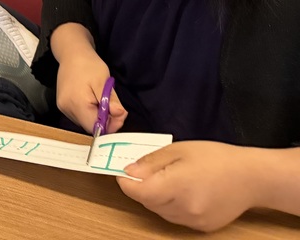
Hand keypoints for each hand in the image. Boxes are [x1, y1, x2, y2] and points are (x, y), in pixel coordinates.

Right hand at [55, 50, 126, 132]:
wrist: (72, 53)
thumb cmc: (88, 65)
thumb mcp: (104, 81)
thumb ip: (111, 101)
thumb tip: (119, 116)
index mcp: (77, 103)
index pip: (95, 127)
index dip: (109, 125)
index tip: (119, 115)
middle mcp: (67, 108)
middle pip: (89, 126)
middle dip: (103, 120)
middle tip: (112, 106)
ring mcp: (62, 107)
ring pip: (84, 121)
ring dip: (95, 116)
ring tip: (100, 100)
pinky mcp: (62, 104)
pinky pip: (78, 115)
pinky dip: (87, 112)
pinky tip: (91, 99)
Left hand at [118, 141, 258, 231]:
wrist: (252, 177)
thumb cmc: (216, 158)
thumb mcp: (179, 150)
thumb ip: (151, 162)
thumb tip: (129, 171)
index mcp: (175, 186)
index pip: (138, 192)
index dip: (126, 182)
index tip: (124, 172)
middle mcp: (183, 209)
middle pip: (148, 202)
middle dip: (142, 187)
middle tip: (146, 171)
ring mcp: (193, 221)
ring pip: (160, 212)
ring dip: (156, 198)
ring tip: (168, 180)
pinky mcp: (202, 227)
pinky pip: (176, 218)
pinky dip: (171, 206)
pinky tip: (183, 192)